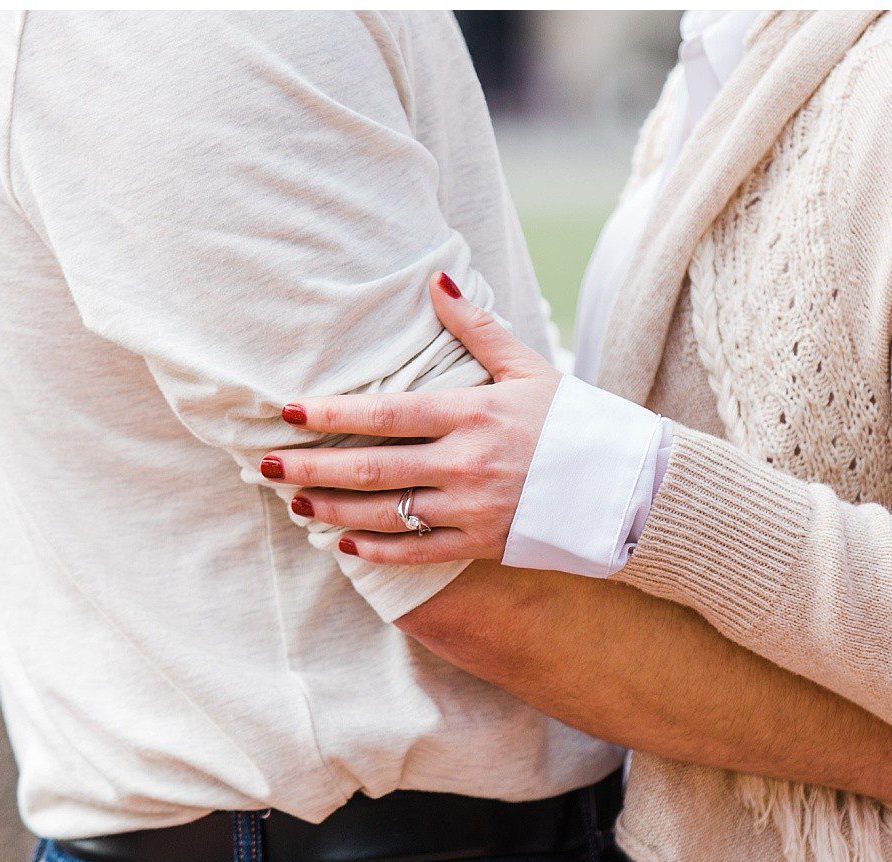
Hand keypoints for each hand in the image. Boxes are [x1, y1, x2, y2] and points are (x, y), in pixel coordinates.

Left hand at [262, 272, 561, 562]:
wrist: (626, 487)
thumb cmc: (575, 421)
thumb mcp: (529, 367)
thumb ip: (476, 328)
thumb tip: (434, 279)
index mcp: (473, 414)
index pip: (386, 413)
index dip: (331, 413)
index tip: (287, 412)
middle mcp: (466, 464)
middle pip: (370, 468)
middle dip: (311, 468)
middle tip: (265, 465)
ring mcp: (472, 509)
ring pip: (385, 515)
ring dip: (332, 510)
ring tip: (294, 501)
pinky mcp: (482, 545)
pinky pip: (416, 553)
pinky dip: (375, 551)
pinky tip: (341, 543)